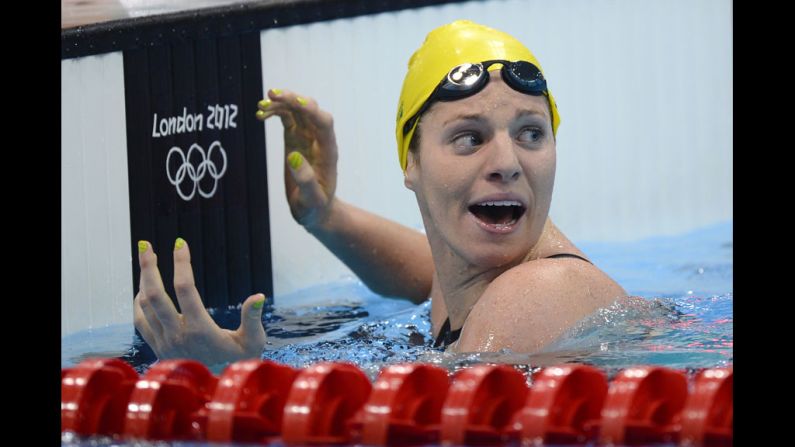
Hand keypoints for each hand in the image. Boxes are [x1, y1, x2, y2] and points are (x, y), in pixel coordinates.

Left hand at [133, 239, 266, 365]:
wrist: (218, 390)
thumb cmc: (239, 362)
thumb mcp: (252, 341)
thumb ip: (252, 317)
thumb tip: (258, 295)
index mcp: (200, 330)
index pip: (185, 288)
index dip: (181, 263)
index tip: (180, 244)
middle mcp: (177, 335)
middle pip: (155, 295)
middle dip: (148, 267)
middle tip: (146, 245)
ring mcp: (164, 342)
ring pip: (144, 306)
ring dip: (143, 281)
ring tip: (147, 261)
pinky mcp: (158, 348)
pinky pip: (141, 321)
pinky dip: (139, 302)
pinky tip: (143, 290)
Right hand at [256, 89, 338, 228]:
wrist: (315, 211)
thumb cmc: (315, 208)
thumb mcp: (312, 201)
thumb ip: (306, 181)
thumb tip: (294, 156)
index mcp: (327, 152)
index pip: (324, 124)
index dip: (311, 111)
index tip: (296, 103)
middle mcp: (319, 141)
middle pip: (310, 111)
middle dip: (293, 99)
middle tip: (272, 95)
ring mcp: (306, 138)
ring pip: (297, 111)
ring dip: (281, 103)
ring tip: (260, 105)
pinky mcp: (295, 140)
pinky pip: (286, 119)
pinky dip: (275, 112)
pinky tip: (260, 114)